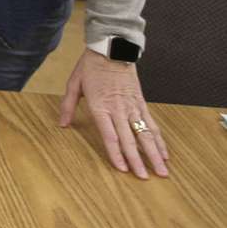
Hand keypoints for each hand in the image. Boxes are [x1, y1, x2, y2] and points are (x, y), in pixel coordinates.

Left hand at [59, 49, 169, 178]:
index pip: (110, 136)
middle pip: (130, 139)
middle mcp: (118, 109)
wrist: (111, 48)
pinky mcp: (142, 101)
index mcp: (100, 106)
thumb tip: (62, 124)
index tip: (123, 169)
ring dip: (154, 154)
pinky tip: (165, 152)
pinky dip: (159, 139)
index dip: (116, 154)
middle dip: (138, 161)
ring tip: (162, 171)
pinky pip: (152, 123)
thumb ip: (68, 105)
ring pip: (146, 134)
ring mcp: (132, 106)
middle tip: (146, 178)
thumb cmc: (90, 66)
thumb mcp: (73, 84)